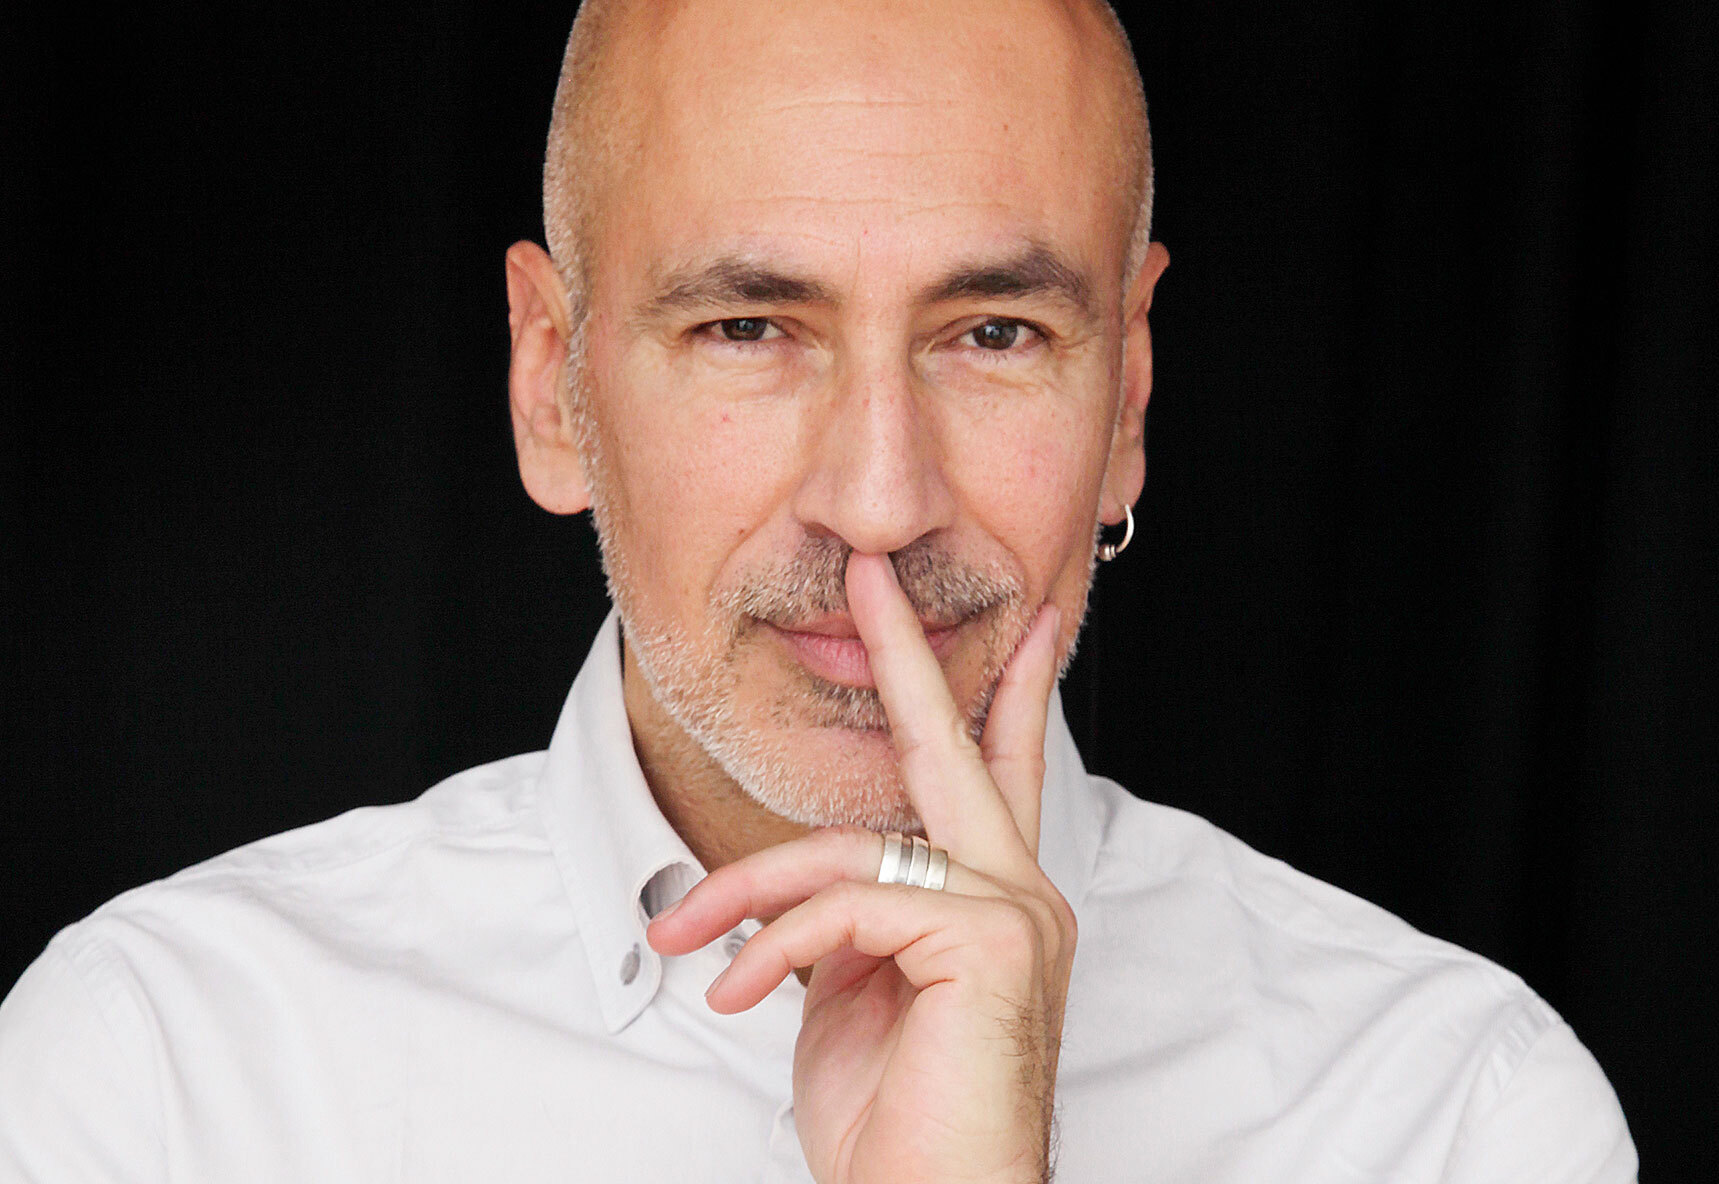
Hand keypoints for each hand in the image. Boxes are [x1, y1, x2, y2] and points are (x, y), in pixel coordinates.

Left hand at [647, 551, 1075, 1183]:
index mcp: (996, 904)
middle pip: (956, 749)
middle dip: (905, 654)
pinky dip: (773, 941)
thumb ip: (845, 924)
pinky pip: (848, 901)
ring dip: (747, 887)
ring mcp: (1016, 915)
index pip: (996, 777)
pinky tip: (733, 989)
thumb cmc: (895, 1129)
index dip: (999, 695)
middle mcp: (1022, 896)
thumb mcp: (850, 1002)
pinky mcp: (992, 941)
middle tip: (872, 575)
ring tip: (683, 932)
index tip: (1020, 624)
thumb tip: (800, 888)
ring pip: (854, 845)